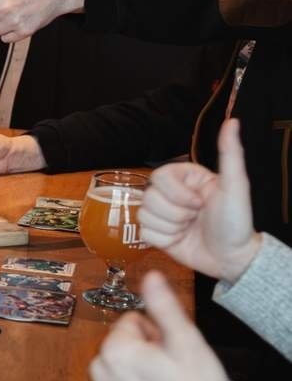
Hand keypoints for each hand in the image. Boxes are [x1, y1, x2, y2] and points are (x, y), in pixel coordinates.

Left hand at [90, 270, 227, 380]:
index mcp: (114, 350)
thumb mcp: (186, 340)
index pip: (131, 322)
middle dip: (143, 352)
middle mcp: (99, 373)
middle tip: (168, 369)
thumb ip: (163, 305)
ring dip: (136, 372)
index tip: (168, 350)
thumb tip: (151, 276)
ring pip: (119, 368)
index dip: (154, 333)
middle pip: (122, 344)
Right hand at [140, 119, 261, 281]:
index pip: (159, 176)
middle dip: (175, 212)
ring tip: (189, 229)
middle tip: (196, 217)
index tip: (199, 203)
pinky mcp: (156, 234)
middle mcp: (171, 194)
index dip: (177, 193)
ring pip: (144, 214)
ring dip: (170, 226)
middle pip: (148, 196)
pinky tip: (180, 239)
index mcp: (185, 179)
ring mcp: (162, 214)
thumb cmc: (236, 222)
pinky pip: (143, 232)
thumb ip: (230, 153)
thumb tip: (233, 121)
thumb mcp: (235, 186)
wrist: (233, 259)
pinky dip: (163, 239)